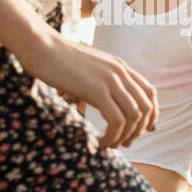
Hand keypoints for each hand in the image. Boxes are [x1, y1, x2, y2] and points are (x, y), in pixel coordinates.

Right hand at [16, 30, 157, 149]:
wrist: (40, 46)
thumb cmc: (57, 59)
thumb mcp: (88, 67)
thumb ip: (101, 80)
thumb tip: (101, 100)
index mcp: (120, 66)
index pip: (150, 93)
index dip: (152, 114)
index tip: (145, 130)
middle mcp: (120, 73)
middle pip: (145, 108)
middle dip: (138, 130)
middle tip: (124, 143)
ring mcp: (110, 81)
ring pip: (133, 117)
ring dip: (125, 136)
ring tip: (111, 145)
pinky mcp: (97, 91)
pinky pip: (117, 121)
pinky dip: (112, 136)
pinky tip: (101, 142)